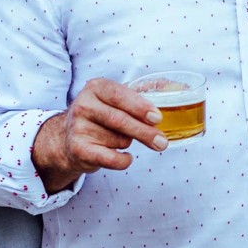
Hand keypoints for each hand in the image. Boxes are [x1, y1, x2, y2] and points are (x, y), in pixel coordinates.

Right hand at [30, 78, 167, 194]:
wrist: (68, 139)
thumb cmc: (103, 116)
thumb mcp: (118, 98)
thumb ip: (145, 91)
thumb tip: (179, 87)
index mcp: (96, 87)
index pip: (120, 95)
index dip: (140, 107)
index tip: (157, 118)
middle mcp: (83, 104)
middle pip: (120, 120)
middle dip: (145, 132)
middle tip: (162, 142)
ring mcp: (78, 127)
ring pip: (118, 139)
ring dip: (128, 142)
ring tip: (119, 139)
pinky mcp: (78, 149)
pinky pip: (110, 158)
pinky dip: (123, 160)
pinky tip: (126, 157)